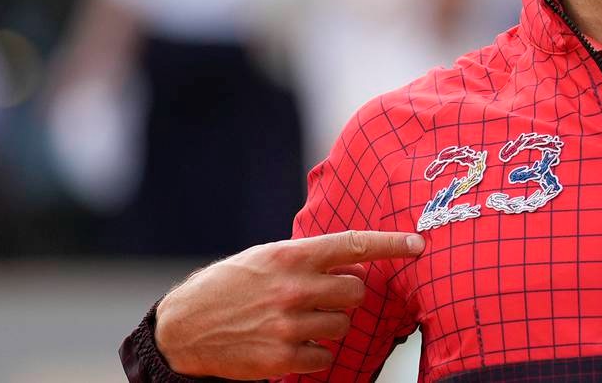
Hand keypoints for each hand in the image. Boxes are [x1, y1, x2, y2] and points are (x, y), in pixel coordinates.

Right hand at [154, 230, 424, 378]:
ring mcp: (287, 325)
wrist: (183, 328)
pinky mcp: (280, 357)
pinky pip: (325, 356)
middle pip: (356, 290)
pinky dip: (316, 352)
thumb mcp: (265, 258)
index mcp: (289, 256)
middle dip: (349, 294)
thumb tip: (356, 262)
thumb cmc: (229, 286)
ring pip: (343, 324)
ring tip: (301, 320)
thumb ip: (308, 259)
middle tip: (326, 297)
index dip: (390, 244)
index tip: (418, 244)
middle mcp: (291, 288)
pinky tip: (292, 344)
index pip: (352, 244)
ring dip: (331, 324)